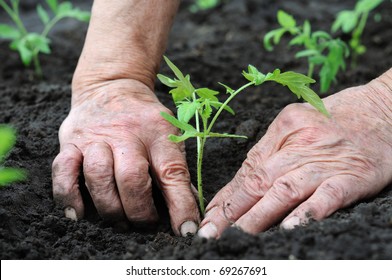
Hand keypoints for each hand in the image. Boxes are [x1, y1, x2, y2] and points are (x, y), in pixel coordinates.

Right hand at [52, 79, 199, 235]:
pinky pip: (63, 171)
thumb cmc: (145, 120)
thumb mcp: (168, 134)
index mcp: (158, 132)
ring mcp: (95, 137)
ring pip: (98, 177)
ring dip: (110, 208)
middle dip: (139, 211)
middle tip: (145, 223)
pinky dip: (69, 196)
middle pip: (131, 178)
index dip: (181, 205)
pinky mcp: (70, 141)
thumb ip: (176, 171)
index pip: (173, 172)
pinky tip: (79, 214)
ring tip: (119, 221)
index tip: (186, 230)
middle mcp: (126, 133)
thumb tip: (187, 212)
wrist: (112, 87)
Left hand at [198, 81, 391, 237]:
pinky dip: (306, 213)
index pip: (248, 169)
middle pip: (259, 180)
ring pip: (284, 189)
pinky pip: (327, 196)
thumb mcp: (297, 126)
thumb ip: (270, 154)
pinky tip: (288, 228)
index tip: (210, 217)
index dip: (226, 196)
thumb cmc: (336, 120)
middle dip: (232, 210)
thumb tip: (238, 188)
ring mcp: (325, 160)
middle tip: (211, 233)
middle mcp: (300, 143)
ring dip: (258, 215)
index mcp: (283, 129)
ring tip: (238, 235)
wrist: (384, 109)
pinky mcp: (352, 175)